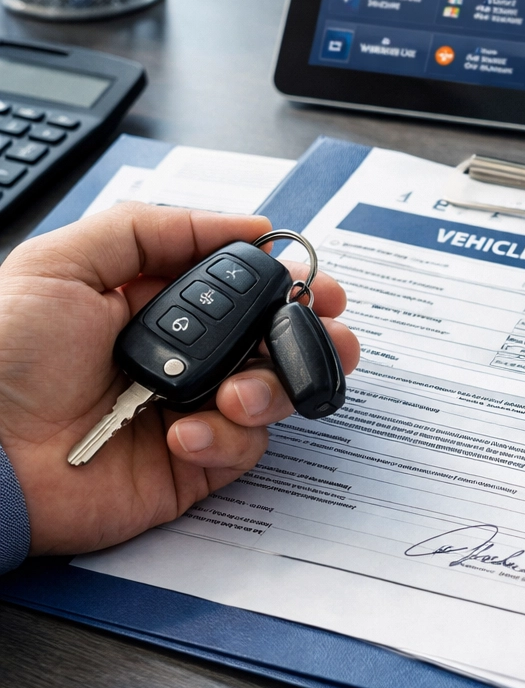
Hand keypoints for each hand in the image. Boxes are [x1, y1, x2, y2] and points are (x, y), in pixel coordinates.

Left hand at [0, 203, 359, 556]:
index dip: (286, 281)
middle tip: (329, 331)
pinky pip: (245, 447)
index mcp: (158, 303)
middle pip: (274, 338)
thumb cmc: (4, 357)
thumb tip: (248, 223)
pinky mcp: (194, 464)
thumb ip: (154, 227)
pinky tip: (185, 433)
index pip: (242, 285)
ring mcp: (193, 408)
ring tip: (236, 393)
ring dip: (274, 385)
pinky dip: (227, 437)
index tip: (312, 279)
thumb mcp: (64, 262)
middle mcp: (185, 354)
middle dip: (311, 333)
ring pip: (274, 391)